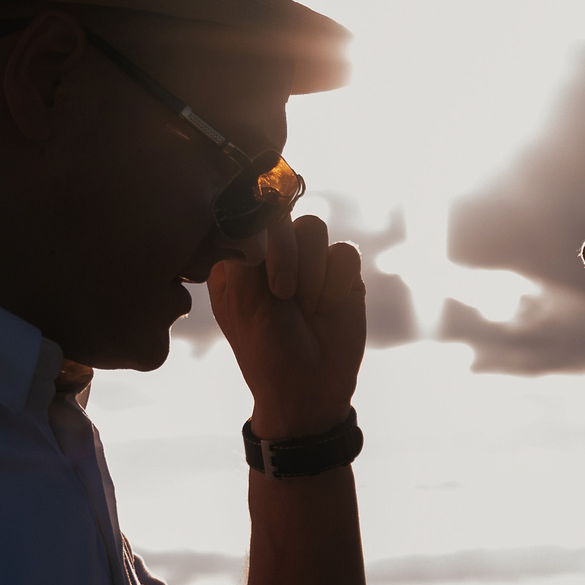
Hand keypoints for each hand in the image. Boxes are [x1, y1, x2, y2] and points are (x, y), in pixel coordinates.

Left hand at [209, 213, 364, 437]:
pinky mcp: (341, 274)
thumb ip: (246, 243)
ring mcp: (310, 262)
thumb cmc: (265, 347)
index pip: (246, 209)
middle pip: (283, 212)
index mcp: (239, 255)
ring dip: (311, 272)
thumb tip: (260, 197)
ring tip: (306, 307)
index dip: (255, 225)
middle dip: (285, 254)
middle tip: (283, 293)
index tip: (257, 254)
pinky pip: (345, 254)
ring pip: (316, 229)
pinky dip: (336, 284)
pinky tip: (327, 309)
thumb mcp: (241, 295)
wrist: (308, 387)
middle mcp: (273, 252)